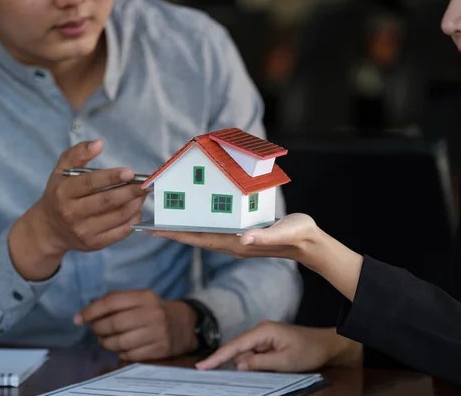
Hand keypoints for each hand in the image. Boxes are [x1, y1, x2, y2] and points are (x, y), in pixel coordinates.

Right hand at [9, 140, 150, 280]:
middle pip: (107, 201)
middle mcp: (71, 214)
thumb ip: (78, 154)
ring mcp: (83, 232)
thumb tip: (99, 143)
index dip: (112, 177)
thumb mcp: (61, 171)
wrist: (49, 229)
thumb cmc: (59, 194)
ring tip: (143, 194)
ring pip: (118, 217)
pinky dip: (133, 220)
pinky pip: (120, 232)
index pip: (90, 183)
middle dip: (131, 191)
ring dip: (135, 204)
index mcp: (63, 193)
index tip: (131, 172)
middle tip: (147, 184)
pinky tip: (136, 209)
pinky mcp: (94, 244)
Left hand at [74, 290, 198, 360]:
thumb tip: (84, 314)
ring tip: (106, 340)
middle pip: (114, 323)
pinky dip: (120, 353)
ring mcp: (157, 332)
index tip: (79, 319)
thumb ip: (114, 301)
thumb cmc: (152, 310)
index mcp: (144, 296)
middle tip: (95, 331)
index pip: (112, 301)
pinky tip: (121, 348)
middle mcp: (152, 313)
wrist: (182, 324)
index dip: (92, 311)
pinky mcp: (159, 349)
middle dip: (98, 329)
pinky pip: (130, 355)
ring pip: (120, 342)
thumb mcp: (138, 299)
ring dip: (106, 343)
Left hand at [148, 213, 363, 301]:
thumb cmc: (297, 235)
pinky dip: (201, 222)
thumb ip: (263, 237)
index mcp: (236, 243)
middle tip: (150, 222)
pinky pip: (215, 229)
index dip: (175, 234)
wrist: (310, 244)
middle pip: (195, 237)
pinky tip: (196, 216)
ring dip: (184, 227)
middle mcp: (232, 243)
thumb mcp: (282, 232)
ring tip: (167, 218)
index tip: (153, 230)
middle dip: (173, 231)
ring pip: (203, 233)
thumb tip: (242, 238)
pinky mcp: (243, 235)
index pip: (198, 238)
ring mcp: (237, 240)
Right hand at [196, 321, 361, 371]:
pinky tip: (271, 365)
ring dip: (253, 366)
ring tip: (277, 365)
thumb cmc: (309, 351)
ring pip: (246, 355)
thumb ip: (260, 363)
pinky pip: (254, 355)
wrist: (326, 344)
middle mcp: (259, 330)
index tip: (201, 367)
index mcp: (263, 331)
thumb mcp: (285, 361)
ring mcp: (262, 336)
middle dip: (243, 365)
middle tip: (267, 368)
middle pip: (238, 351)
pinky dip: (257, 363)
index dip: (217, 357)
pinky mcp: (266, 342)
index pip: (234, 345)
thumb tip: (238, 364)